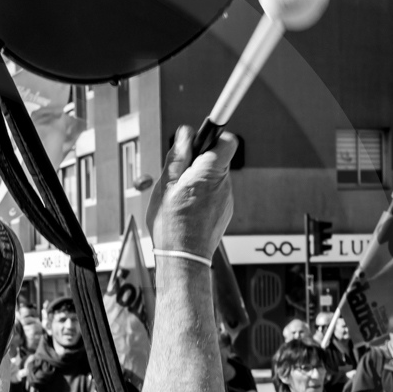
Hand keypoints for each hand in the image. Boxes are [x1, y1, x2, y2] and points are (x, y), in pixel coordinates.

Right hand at [146, 125, 235, 261]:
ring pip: (215, 177)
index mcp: (209, 174)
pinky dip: (203, 195)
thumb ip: (177, 157)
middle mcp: (223, 184)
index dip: (212, 137)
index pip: (227, 140)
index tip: (198, 142)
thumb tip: (185, 134)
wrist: (184, 257)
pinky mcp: (225, 210)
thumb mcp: (165, 186)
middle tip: (180, 175)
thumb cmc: (172, 225)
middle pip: (218, 158)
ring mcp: (227, 199)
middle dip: (199, 161)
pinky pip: (215, 193)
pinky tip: (189, 208)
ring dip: (199, 180)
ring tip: (182, 196)